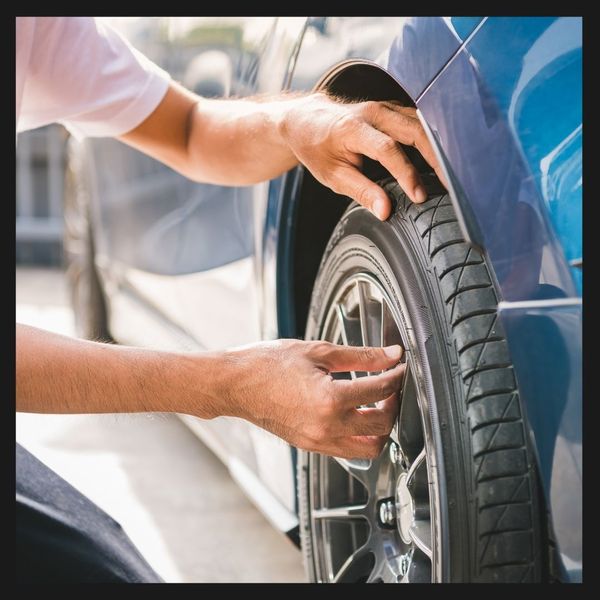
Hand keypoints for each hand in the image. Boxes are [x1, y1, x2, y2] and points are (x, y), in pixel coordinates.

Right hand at [221, 339, 404, 458]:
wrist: (234, 384)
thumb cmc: (267, 364)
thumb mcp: (318, 351)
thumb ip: (360, 356)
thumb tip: (390, 355)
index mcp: (330, 399)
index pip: (381, 390)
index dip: (396, 375)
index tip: (399, 366)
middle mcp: (327, 426)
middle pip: (382, 425)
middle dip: (394, 404)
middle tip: (391, 386)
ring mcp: (318, 440)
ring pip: (369, 448)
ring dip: (381, 428)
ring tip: (377, 405)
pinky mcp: (310, 446)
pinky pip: (347, 451)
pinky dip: (360, 436)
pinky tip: (355, 415)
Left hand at [280, 92, 443, 219]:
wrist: (306, 120)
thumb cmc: (316, 148)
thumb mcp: (332, 175)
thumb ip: (361, 192)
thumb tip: (385, 211)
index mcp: (352, 128)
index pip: (387, 149)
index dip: (406, 174)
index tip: (419, 195)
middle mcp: (372, 112)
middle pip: (414, 131)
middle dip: (435, 160)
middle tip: (448, 186)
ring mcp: (384, 107)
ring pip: (421, 123)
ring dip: (438, 148)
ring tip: (450, 174)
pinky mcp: (392, 109)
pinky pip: (418, 121)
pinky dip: (432, 139)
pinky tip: (441, 158)